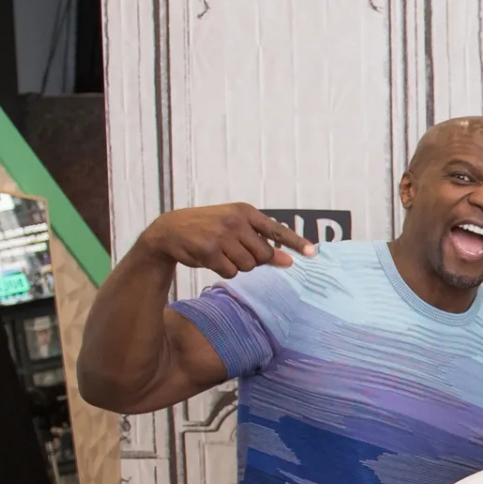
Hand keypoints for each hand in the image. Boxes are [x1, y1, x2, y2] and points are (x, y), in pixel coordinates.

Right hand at [143, 204, 314, 279]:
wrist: (170, 230)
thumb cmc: (209, 230)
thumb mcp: (236, 229)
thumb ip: (262, 242)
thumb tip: (289, 261)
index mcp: (245, 211)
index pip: (276, 230)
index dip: (296, 242)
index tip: (313, 253)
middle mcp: (236, 220)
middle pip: (264, 255)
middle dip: (254, 260)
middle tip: (234, 251)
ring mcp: (222, 235)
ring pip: (249, 266)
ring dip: (237, 265)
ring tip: (220, 252)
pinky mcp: (210, 250)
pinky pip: (231, 272)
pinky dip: (223, 270)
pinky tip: (210, 258)